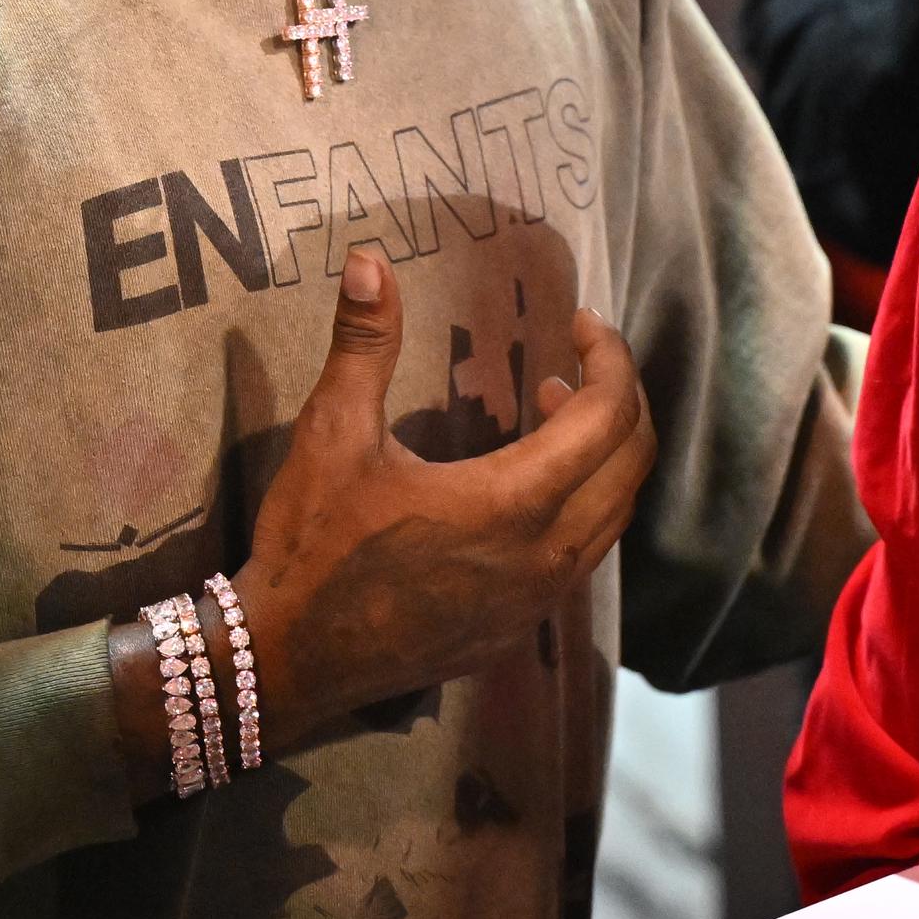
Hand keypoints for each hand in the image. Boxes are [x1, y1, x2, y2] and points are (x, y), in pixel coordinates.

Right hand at [231, 250, 656, 751]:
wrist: (289, 660)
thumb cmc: (313, 542)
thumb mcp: (333, 433)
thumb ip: (363, 344)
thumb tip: (370, 259)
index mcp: (510, 503)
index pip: (606, 419)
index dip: (609, 359)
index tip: (580, 321)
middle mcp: (544, 558)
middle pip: (630, 466)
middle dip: (620, 398)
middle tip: (580, 356)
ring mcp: (537, 602)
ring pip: (614, 515)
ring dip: (605, 453)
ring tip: (554, 406)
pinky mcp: (520, 629)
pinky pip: (585, 555)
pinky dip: (584, 502)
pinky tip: (531, 481)